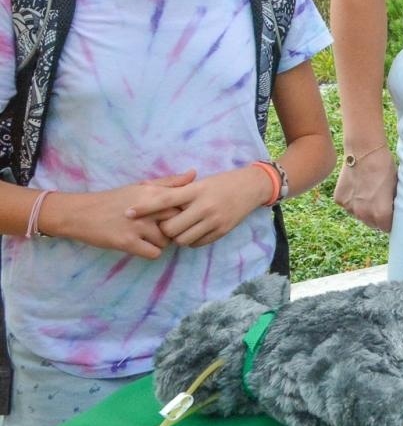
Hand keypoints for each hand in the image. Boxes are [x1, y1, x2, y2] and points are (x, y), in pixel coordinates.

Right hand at [48, 173, 196, 258]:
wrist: (81, 213)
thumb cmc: (115, 199)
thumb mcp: (141, 186)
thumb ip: (169, 182)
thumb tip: (194, 173)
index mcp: (153, 192)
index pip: (185, 204)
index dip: (186, 212)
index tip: (180, 215)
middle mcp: (148, 208)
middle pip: (179, 222)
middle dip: (176, 228)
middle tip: (164, 229)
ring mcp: (137, 226)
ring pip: (167, 240)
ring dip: (162, 242)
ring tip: (150, 237)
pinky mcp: (127, 242)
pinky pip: (154, 253)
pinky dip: (151, 252)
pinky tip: (143, 246)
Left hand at [151, 167, 272, 247]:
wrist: (252, 187)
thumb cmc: (222, 182)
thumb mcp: (200, 181)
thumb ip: (175, 187)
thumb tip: (145, 186)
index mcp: (196, 190)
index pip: (165, 200)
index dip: (145, 207)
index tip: (127, 213)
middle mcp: (204, 206)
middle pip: (171, 228)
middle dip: (164, 229)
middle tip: (166, 224)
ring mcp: (214, 221)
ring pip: (183, 240)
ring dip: (177, 237)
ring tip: (180, 228)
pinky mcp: (222, 231)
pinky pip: (197, 243)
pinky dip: (190, 240)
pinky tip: (193, 231)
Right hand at [334, 143, 397, 232]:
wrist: (364, 151)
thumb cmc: (385, 167)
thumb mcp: (396, 186)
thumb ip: (394, 203)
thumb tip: (397, 211)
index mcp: (381, 214)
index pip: (387, 228)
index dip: (390, 221)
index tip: (392, 215)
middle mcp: (364, 214)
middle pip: (372, 224)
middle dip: (377, 217)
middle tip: (381, 203)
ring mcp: (350, 208)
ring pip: (359, 215)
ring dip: (364, 209)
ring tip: (369, 193)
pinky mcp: (340, 200)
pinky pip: (349, 206)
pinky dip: (353, 200)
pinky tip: (358, 187)